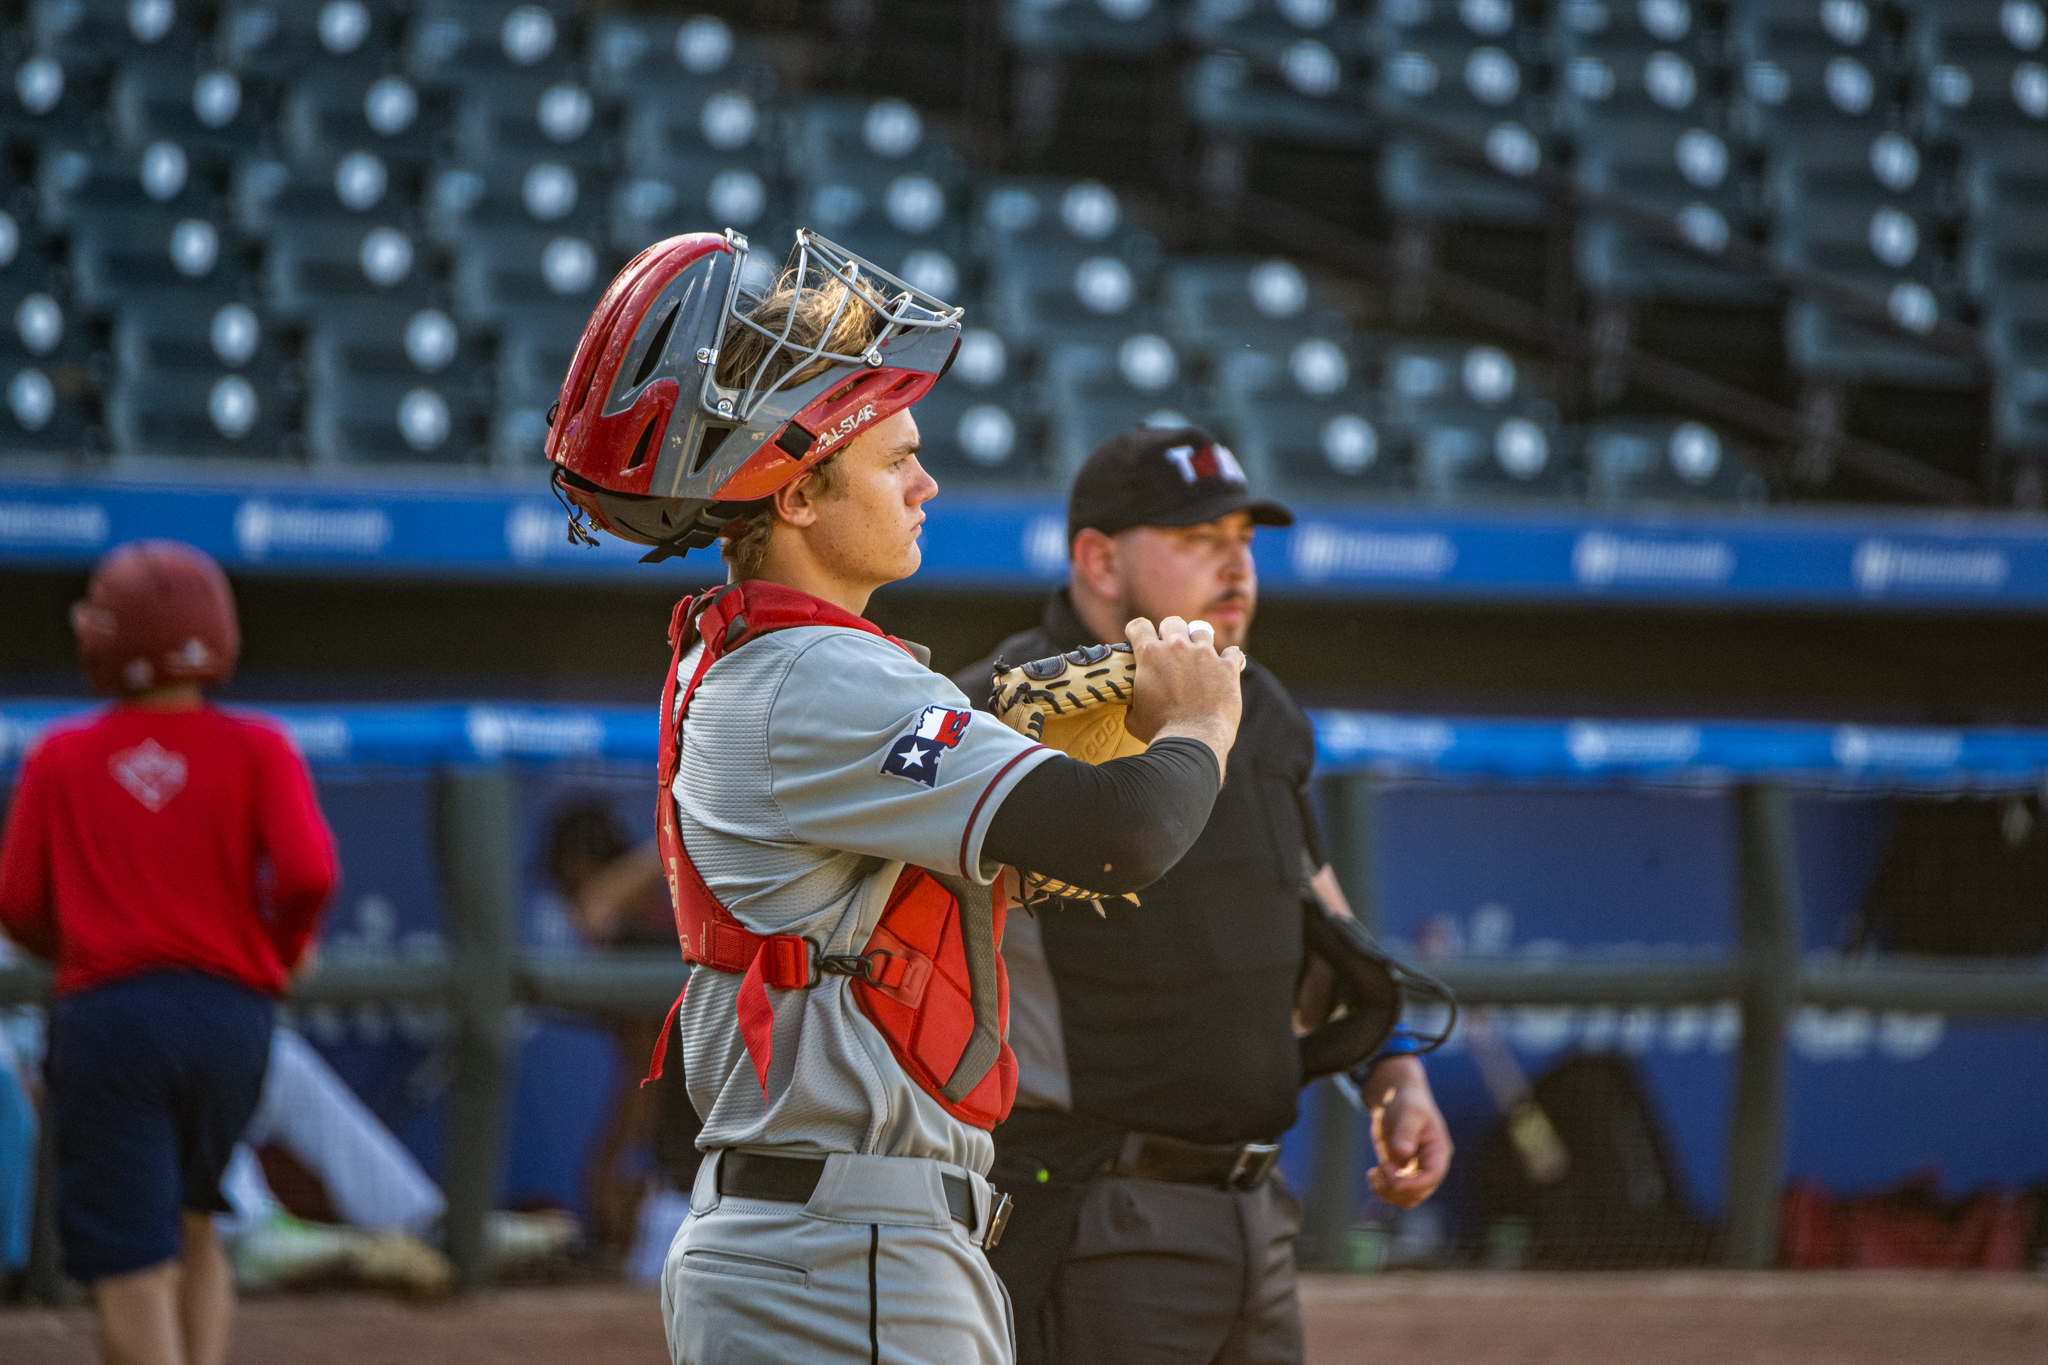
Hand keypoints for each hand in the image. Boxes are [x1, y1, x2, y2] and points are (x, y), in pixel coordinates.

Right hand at [1122, 615, 1244, 776]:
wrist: (1193, 741)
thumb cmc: (1160, 731)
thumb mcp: (1134, 715)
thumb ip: (1134, 699)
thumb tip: (1133, 703)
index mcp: (1150, 655)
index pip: (1139, 625)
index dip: (1138, 631)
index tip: (1140, 639)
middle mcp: (1178, 647)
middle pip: (1173, 622)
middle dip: (1170, 632)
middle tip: (1172, 649)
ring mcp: (1205, 655)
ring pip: (1202, 631)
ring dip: (1199, 642)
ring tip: (1199, 657)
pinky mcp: (1227, 668)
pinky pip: (1233, 652)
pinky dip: (1229, 660)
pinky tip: (1225, 670)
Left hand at [1365, 1056, 1451, 1208]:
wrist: (1397, 1100)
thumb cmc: (1407, 1102)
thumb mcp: (1408, 1113)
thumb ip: (1406, 1132)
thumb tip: (1403, 1153)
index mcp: (1438, 1152)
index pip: (1432, 1178)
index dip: (1413, 1184)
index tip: (1392, 1176)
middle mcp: (1430, 1166)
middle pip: (1419, 1193)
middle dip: (1397, 1186)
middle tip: (1381, 1166)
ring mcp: (1416, 1172)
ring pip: (1406, 1198)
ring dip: (1388, 1192)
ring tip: (1374, 1173)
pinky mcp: (1402, 1174)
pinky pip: (1395, 1193)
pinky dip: (1381, 1190)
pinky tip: (1372, 1174)